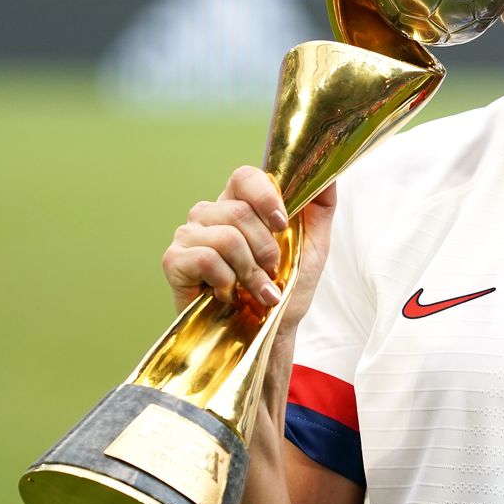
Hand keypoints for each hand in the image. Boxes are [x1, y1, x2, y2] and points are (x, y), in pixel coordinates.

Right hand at [161, 165, 336, 324]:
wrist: (270, 333)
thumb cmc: (288, 289)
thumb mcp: (315, 246)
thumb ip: (320, 205)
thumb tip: (330, 170)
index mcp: (239, 204)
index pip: (245, 176)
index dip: (265, 196)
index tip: (282, 224)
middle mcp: (210, 214)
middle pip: (239, 212)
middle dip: (266, 250)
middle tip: (271, 272)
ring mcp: (189, 235)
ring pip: (226, 237)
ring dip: (250, 271)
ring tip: (254, 289)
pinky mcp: (174, 261)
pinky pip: (205, 258)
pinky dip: (226, 281)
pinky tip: (228, 294)